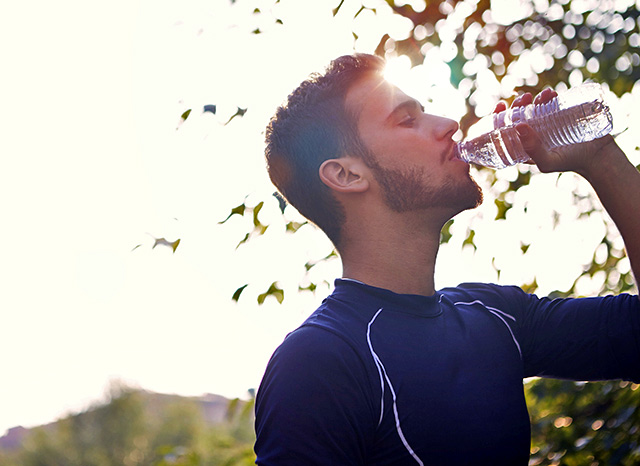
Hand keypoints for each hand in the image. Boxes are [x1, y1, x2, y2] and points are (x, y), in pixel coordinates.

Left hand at [494, 89, 620, 176]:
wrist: (597, 156)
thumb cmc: (569, 163)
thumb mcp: (547, 161)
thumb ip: (532, 149)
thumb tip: (518, 126)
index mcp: (523, 145)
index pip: (504, 131)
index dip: (498, 117)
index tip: (501, 106)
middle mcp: (532, 134)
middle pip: (518, 116)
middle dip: (518, 104)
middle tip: (524, 98)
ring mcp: (546, 124)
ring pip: (534, 107)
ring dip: (534, 98)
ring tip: (543, 95)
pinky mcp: (561, 116)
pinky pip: (551, 103)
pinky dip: (548, 96)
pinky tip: (551, 94)